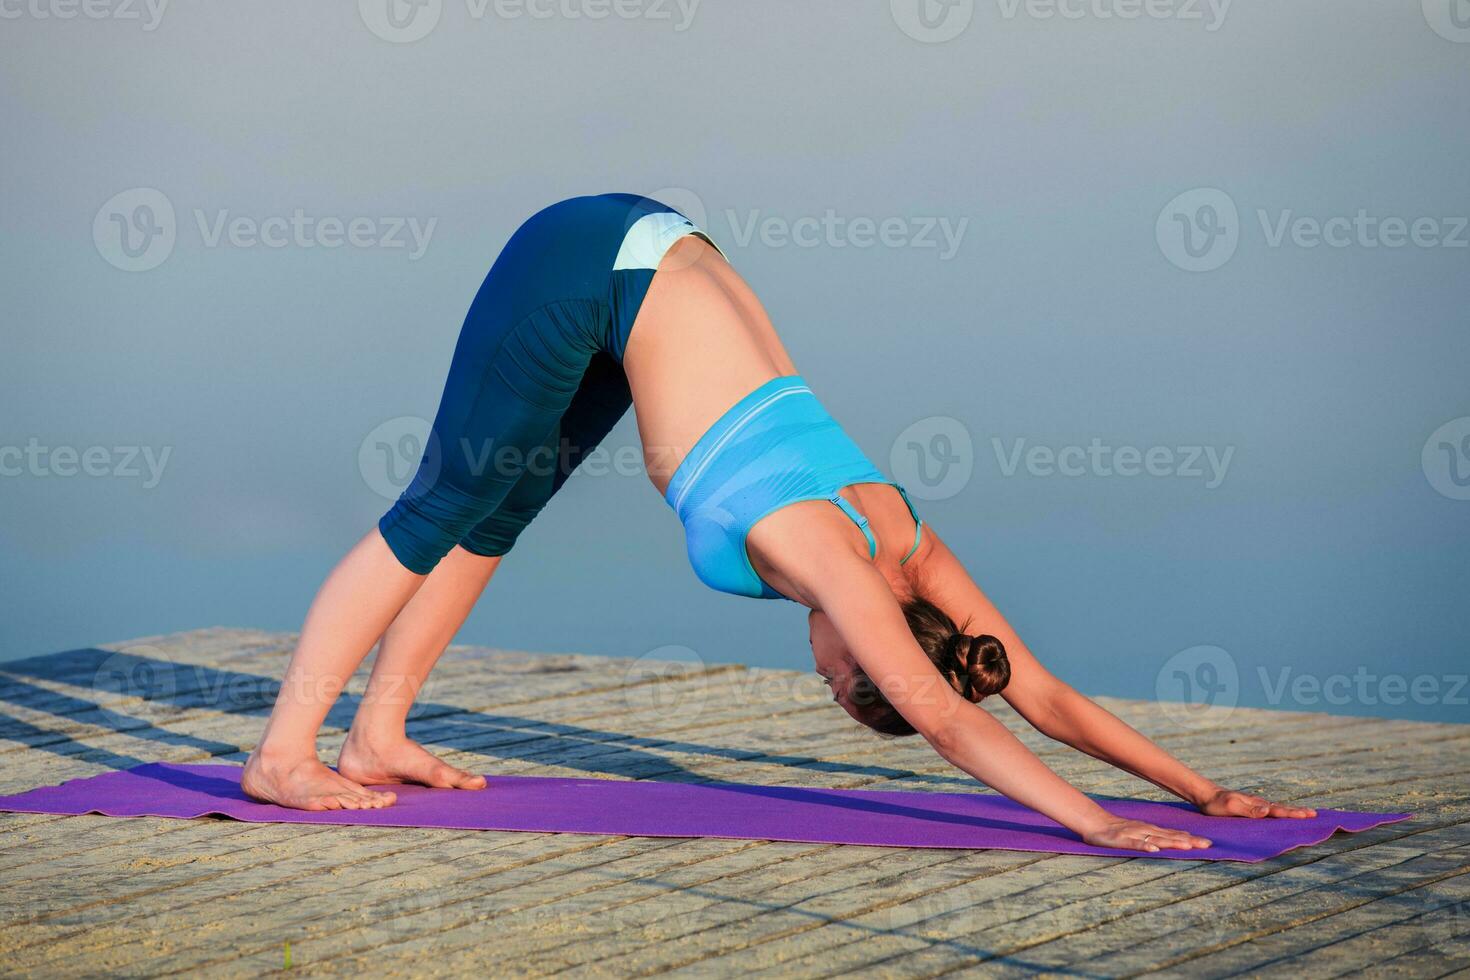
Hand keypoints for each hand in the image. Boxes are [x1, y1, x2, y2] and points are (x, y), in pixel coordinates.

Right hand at [1082, 817, 1211, 852]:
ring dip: (1171, 842)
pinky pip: (1134, 844)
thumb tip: (1180, 841)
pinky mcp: (1121, 839)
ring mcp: (1134, 834)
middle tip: (1207, 845)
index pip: (1174, 835)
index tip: (1209, 843)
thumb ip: (1157, 837)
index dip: (1191, 839)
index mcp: (1151, 831)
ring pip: (1156, 839)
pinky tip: (1153, 850)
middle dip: (1189, 841)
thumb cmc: (1118, 831)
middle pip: (1170, 836)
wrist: (1094, 823)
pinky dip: (1144, 846)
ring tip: (1187, 846)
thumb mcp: (1140, 833)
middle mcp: (1145, 831)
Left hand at [1197, 788, 1315, 818]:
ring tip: (1305, 814)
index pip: (1278, 810)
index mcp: (1257, 805)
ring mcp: (1255, 805)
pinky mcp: (1251, 808)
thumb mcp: (1231, 807)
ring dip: (1291, 812)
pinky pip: (1269, 811)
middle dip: (1298, 812)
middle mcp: (1259, 804)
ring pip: (1277, 808)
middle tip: (1315, 814)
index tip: (1309, 815)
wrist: (1205, 795)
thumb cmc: (1216, 804)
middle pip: (1282, 808)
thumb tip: (1269, 810)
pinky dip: (1280, 812)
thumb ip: (1249, 810)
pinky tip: (1283, 815)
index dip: (1293, 814)